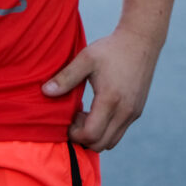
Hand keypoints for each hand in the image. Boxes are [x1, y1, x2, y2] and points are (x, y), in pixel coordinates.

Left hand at [42, 27, 162, 151]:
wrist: (141, 42)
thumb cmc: (110, 49)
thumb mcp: (85, 59)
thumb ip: (65, 77)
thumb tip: (45, 92)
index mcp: (110, 99)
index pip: (92, 134)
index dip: (75, 134)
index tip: (67, 120)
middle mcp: (125, 111)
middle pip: (102, 144)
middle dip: (83, 138)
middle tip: (73, 118)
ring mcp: (133, 113)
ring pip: (112, 141)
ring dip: (95, 135)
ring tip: (84, 115)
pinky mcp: (137, 111)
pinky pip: (119, 131)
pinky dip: (106, 130)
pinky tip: (95, 111)